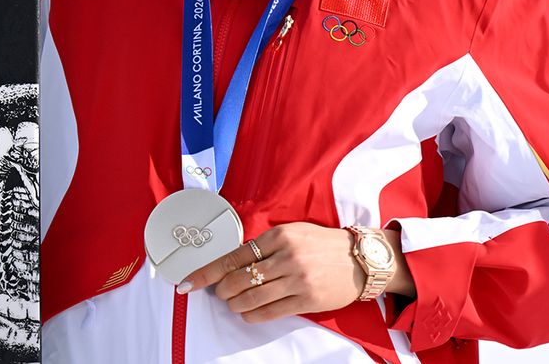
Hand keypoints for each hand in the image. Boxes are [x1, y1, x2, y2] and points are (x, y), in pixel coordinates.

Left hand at [176, 222, 410, 323]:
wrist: (361, 259)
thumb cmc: (323, 244)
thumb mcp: (294, 232)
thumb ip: (266, 244)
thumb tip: (233, 261)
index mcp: (280, 235)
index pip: (234, 255)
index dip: (207, 272)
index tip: (188, 282)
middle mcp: (287, 256)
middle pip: (238, 279)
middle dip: (221, 290)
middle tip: (220, 292)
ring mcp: (297, 280)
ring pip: (251, 298)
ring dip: (235, 304)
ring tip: (232, 303)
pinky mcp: (306, 300)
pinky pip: (269, 312)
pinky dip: (251, 314)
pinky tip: (247, 313)